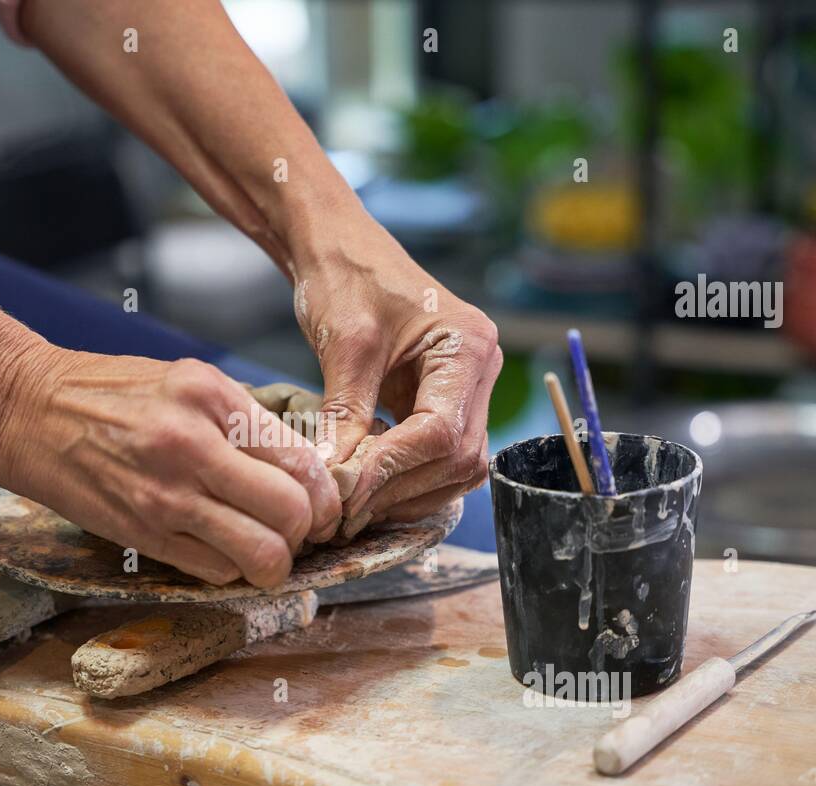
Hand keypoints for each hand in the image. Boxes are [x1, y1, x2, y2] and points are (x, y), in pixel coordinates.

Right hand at [0, 344, 341, 587]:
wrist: (26, 408)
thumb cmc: (109, 392)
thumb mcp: (187, 380)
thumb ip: (243, 420)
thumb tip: (303, 469)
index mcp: (212, 397)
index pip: (302, 461)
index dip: (326, 496)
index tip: (323, 506)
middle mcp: (194, 445)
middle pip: (292, 513)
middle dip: (307, 533)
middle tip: (296, 532)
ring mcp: (165, 495)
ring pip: (260, 554)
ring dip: (273, 562)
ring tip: (262, 549)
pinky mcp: (141, 532)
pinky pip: (214, 572)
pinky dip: (230, 570)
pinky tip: (219, 550)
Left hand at [293, 215, 501, 524]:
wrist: (340, 250)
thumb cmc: (344, 278)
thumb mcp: (343, 344)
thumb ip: (344, 413)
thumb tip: (334, 480)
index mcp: (467, 346)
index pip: (442, 431)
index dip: (395, 467)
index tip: (347, 488)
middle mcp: (480, 371)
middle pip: (458, 458)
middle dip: (401, 487)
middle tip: (344, 505)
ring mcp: (468, 390)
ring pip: (456, 469)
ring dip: (405, 493)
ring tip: (352, 501)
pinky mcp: (445, 404)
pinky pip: (438, 459)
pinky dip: (405, 480)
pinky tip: (366, 485)